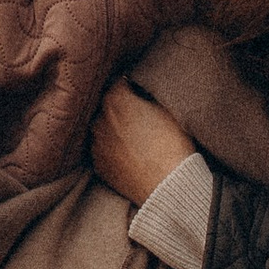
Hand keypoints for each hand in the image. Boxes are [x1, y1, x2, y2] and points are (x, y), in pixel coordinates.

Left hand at [89, 76, 194, 205]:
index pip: (119, 82)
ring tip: (134, 138)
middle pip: (108, 106)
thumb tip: (142, 92)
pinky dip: (112, 149)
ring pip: (103, 129)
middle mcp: (99, 119)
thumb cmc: (171, 144)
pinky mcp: (98, 165)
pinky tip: (128, 154)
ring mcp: (96, 144)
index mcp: (116, 100)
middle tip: (140, 117)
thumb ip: (147, 95)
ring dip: (114, 129)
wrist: (167, 186)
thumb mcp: (166, 109)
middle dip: (121, 108)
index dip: (132, 86)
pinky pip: (103, 150)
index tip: (140, 91)